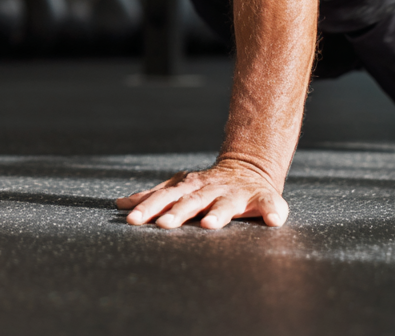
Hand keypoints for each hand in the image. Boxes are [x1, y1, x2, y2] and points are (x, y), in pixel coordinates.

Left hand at [115, 157, 287, 229]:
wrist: (248, 169)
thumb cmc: (208, 187)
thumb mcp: (181, 187)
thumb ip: (155, 196)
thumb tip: (120, 204)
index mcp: (189, 188)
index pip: (164, 198)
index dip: (149, 208)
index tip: (133, 219)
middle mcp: (210, 190)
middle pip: (191, 201)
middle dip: (177, 213)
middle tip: (163, 225)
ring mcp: (236, 195)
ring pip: (226, 205)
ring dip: (218, 215)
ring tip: (210, 225)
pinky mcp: (264, 199)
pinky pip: (270, 206)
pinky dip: (273, 212)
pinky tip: (274, 221)